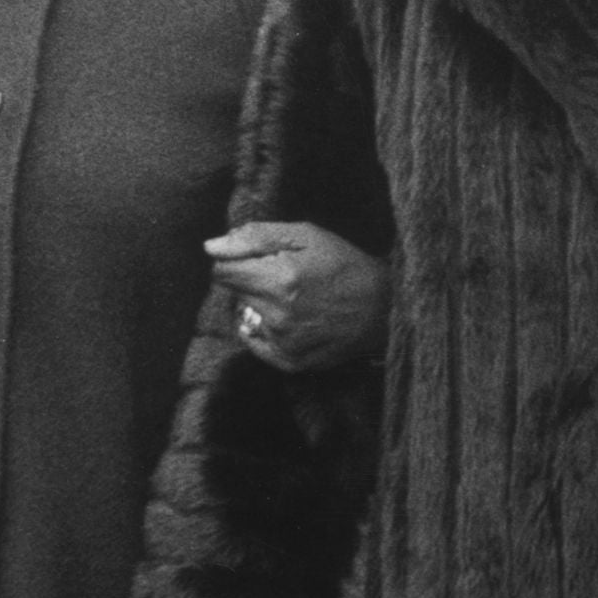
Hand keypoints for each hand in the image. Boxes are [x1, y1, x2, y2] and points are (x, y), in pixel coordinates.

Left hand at [207, 221, 390, 372]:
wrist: (386, 307)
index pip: (221, 270)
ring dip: (262, 305)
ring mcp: (283, 343)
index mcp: (279, 278)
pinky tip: (294, 320)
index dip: (236, 259)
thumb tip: (211, 247)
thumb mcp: (306, 235)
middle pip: (234, 293)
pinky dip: (268, 330)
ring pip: (246, 317)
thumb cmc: (346, 264)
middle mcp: (277, 315)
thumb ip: (255, 237)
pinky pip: (257, 342)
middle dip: (252, 280)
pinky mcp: (290, 362)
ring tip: (296, 299)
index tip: (259, 258)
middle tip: (286, 276)